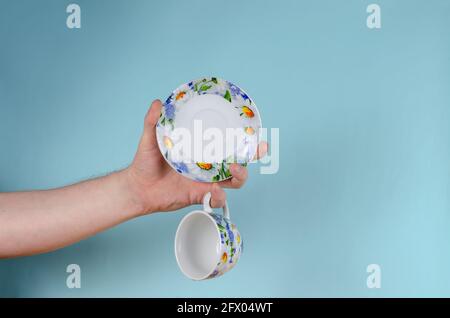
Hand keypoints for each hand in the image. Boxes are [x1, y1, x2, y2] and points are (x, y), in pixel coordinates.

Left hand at [123, 100, 267, 214]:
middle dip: (253, 155)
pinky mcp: (200, 196)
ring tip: (234, 168)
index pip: (227, 142)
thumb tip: (157, 102)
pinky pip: (216, 199)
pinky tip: (214, 190)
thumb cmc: (146, 162)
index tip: (255, 131)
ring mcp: (206, 181)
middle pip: (239, 160)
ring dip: (240, 174)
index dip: (244, 138)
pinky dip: (219, 196)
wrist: (137, 187)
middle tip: (259, 148)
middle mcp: (208, 165)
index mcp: (202, 149)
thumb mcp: (150, 138)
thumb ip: (153, 121)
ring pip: (234, 180)